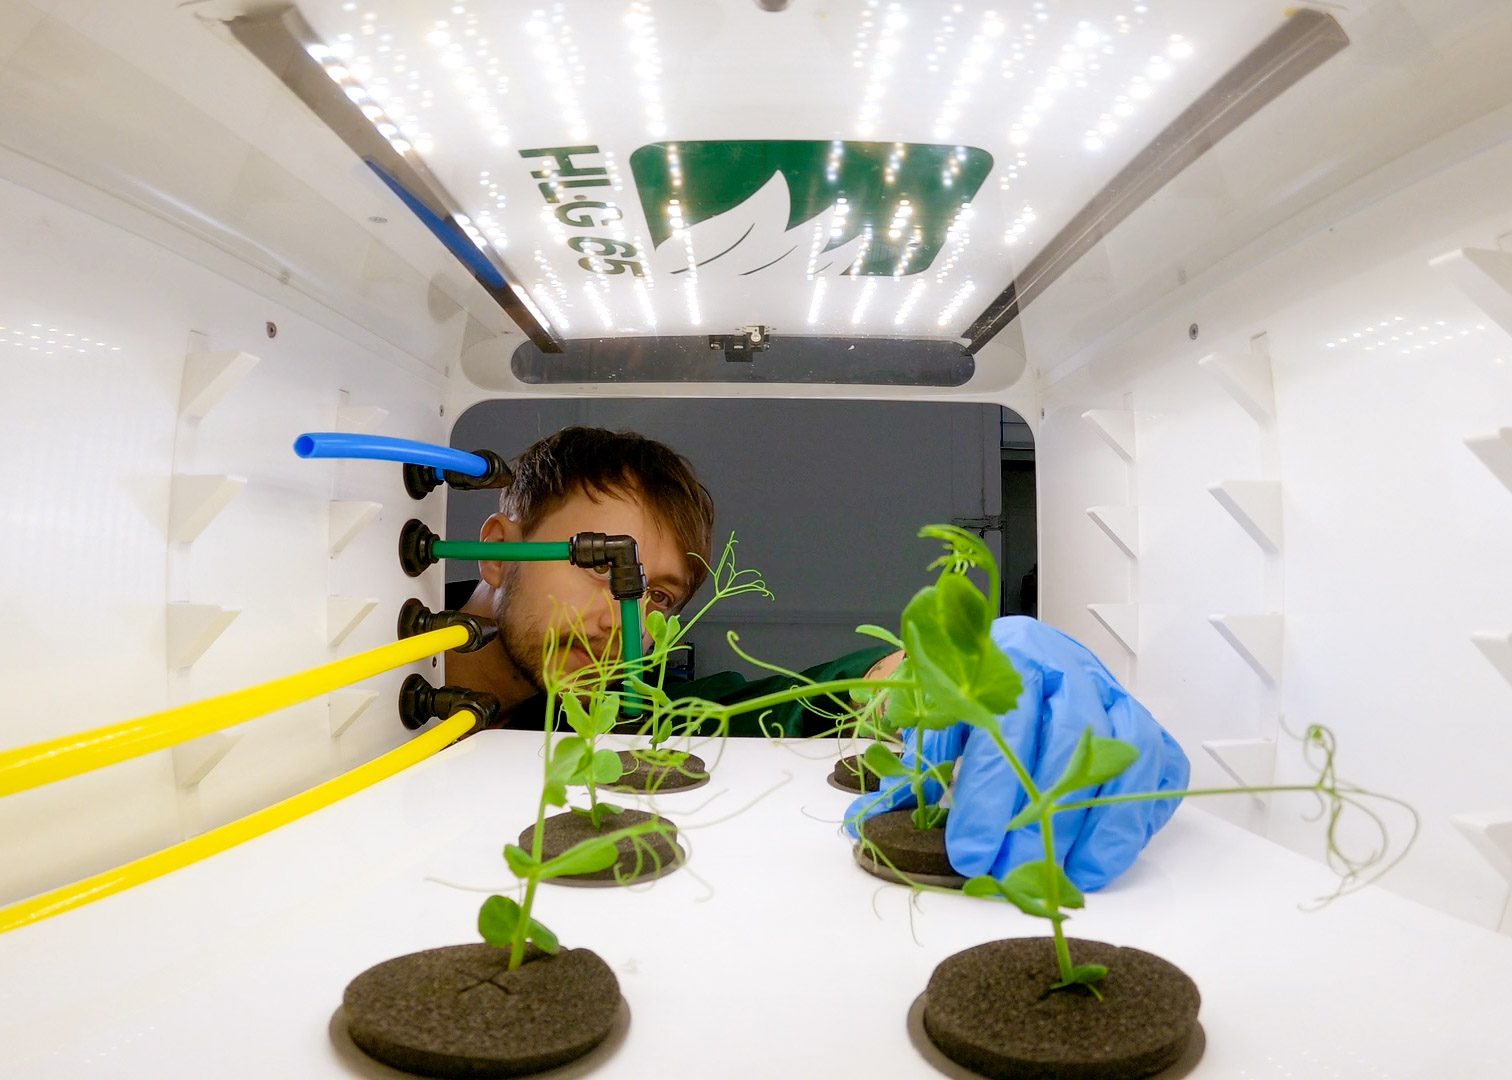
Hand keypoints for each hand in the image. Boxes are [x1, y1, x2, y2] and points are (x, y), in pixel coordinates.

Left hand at [845, 617, 1188, 890]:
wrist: (1024, 656)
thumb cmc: (977, 692)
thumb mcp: (937, 712)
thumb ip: (915, 760)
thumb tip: (869, 819)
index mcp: (1011, 655)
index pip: (1004, 727)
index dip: (987, 796)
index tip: (968, 852)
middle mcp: (1071, 669)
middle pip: (1065, 746)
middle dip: (1039, 822)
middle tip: (1014, 877)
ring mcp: (1116, 696)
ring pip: (1119, 758)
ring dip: (1094, 827)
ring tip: (1065, 881)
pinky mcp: (1148, 726)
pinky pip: (1158, 769)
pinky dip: (1136, 816)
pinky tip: (1103, 858)